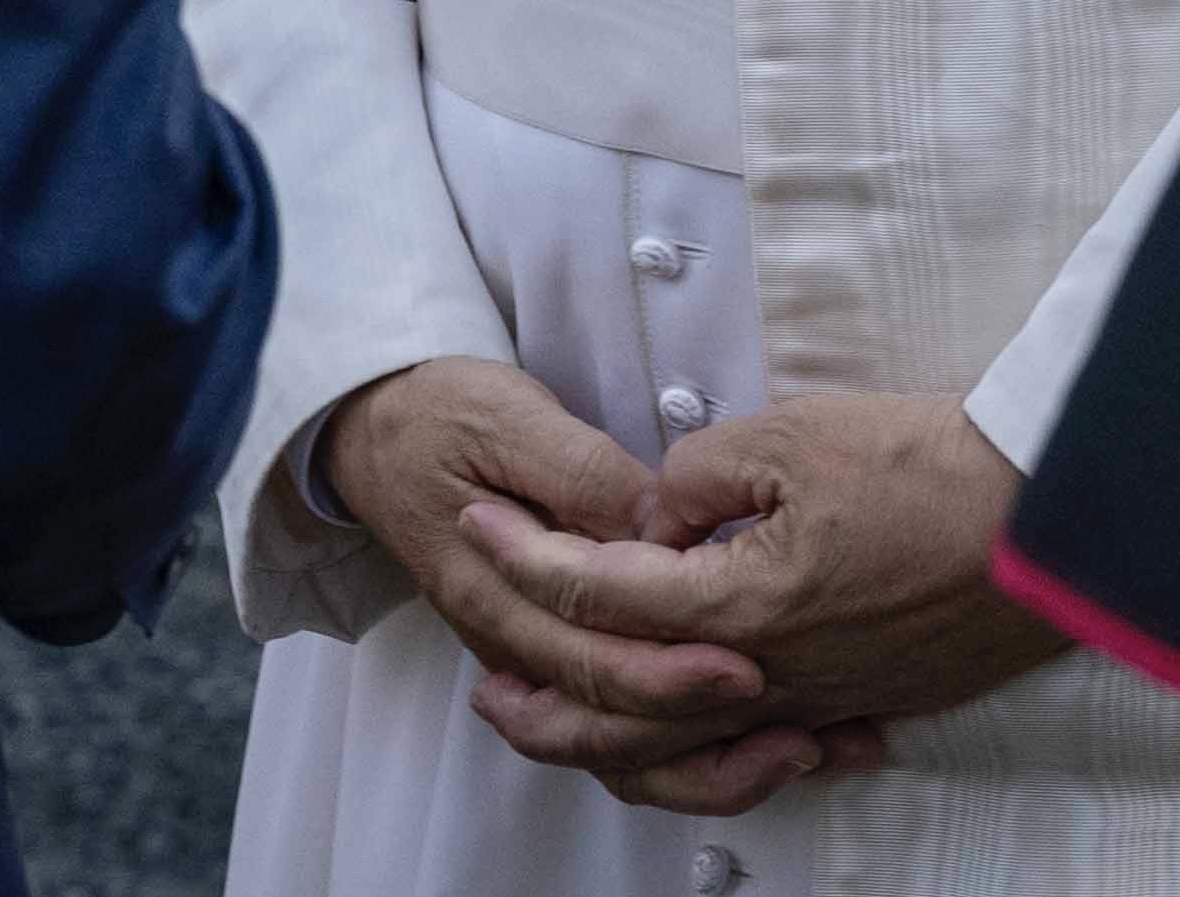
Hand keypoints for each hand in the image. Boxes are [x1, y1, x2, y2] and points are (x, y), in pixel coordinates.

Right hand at [322, 365, 796, 789]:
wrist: (378, 433)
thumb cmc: (444, 415)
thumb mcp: (508, 419)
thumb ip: (580, 474)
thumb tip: (655, 520)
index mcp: (492, 591)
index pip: (584, 657)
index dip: (667, 671)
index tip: (746, 664)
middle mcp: (512, 643)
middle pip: (610, 716)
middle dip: (708, 723)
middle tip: (796, 719)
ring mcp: (532, 658)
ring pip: (616, 746)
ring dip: (709, 763)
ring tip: (801, 748)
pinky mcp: (557, 653)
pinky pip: (619, 729)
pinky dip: (693, 750)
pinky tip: (767, 744)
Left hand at [454, 394, 1067, 814]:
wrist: (1057, 514)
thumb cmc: (935, 467)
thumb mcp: (796, 433)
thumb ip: (701, 475)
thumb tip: (659, 520)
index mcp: (742, 606)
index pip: (601, 594)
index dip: (526, 557)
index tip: (480, 526)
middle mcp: (770, 676)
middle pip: (621, 714)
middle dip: (540, 696)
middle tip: (485, 677)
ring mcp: (821, 701)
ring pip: (686, 755)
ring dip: (608, 747)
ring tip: (561, 729)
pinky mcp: (865, 704)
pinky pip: (762, 755)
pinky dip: (706, 763)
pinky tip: (689, 749)